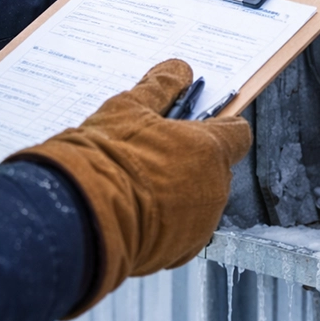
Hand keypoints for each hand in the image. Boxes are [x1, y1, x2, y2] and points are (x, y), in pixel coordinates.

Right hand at [7, 60, 250, 316]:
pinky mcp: (181, 252)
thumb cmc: (105, 158)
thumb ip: (160, 88)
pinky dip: (166, 222)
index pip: (237, 133)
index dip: (218, 126)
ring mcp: (201, 224)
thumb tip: (179, 69)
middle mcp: (215, 188)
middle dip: (192, 160)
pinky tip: (135, 212)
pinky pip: (183, 230)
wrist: (82, 218)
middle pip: (216, 168)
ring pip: (199, 200)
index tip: (196, 125)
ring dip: (179, 192)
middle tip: (154, 154)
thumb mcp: (128, 109)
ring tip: (137, 185)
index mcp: (209, 149)